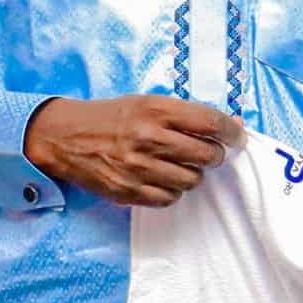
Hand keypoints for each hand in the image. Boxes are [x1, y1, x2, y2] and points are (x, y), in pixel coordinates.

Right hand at [23, 95, 242, 207]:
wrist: (65, 136)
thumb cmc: (113, 117)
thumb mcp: (149, 103)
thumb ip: (188, 114)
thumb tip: (233, 125)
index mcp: (157, 111)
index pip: (212, 123)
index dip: (232, 132)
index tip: (237, 137)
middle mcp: (150, 138)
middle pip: (208, 155)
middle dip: (214, 155)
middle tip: (206, 152)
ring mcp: (138, 167)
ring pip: (192, 180)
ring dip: (193, 174)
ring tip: (180, 165)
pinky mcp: (128, 191)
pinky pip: (170, 199)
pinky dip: (173, 191)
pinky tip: (163, 179)